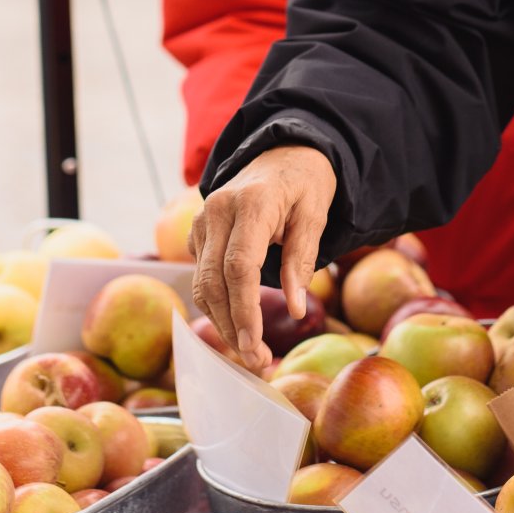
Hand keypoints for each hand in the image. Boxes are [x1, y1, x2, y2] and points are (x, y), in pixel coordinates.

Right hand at [188, 146, 336, 372]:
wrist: (282, 151)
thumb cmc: (304, 183)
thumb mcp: (315, 215)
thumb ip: (302, 261)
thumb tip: (295, 309)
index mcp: (251, 204)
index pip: (239, 267)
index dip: (244, 310)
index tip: (254, 345)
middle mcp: (217, 211)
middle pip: (213, 282)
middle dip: (231, 327)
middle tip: (257, 361)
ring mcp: (202, 220)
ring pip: (201, 284)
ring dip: (222, 322)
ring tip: (251, 350)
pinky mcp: (197, 231)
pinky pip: (201, 275)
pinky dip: (217, 304)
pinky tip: (239, 323)